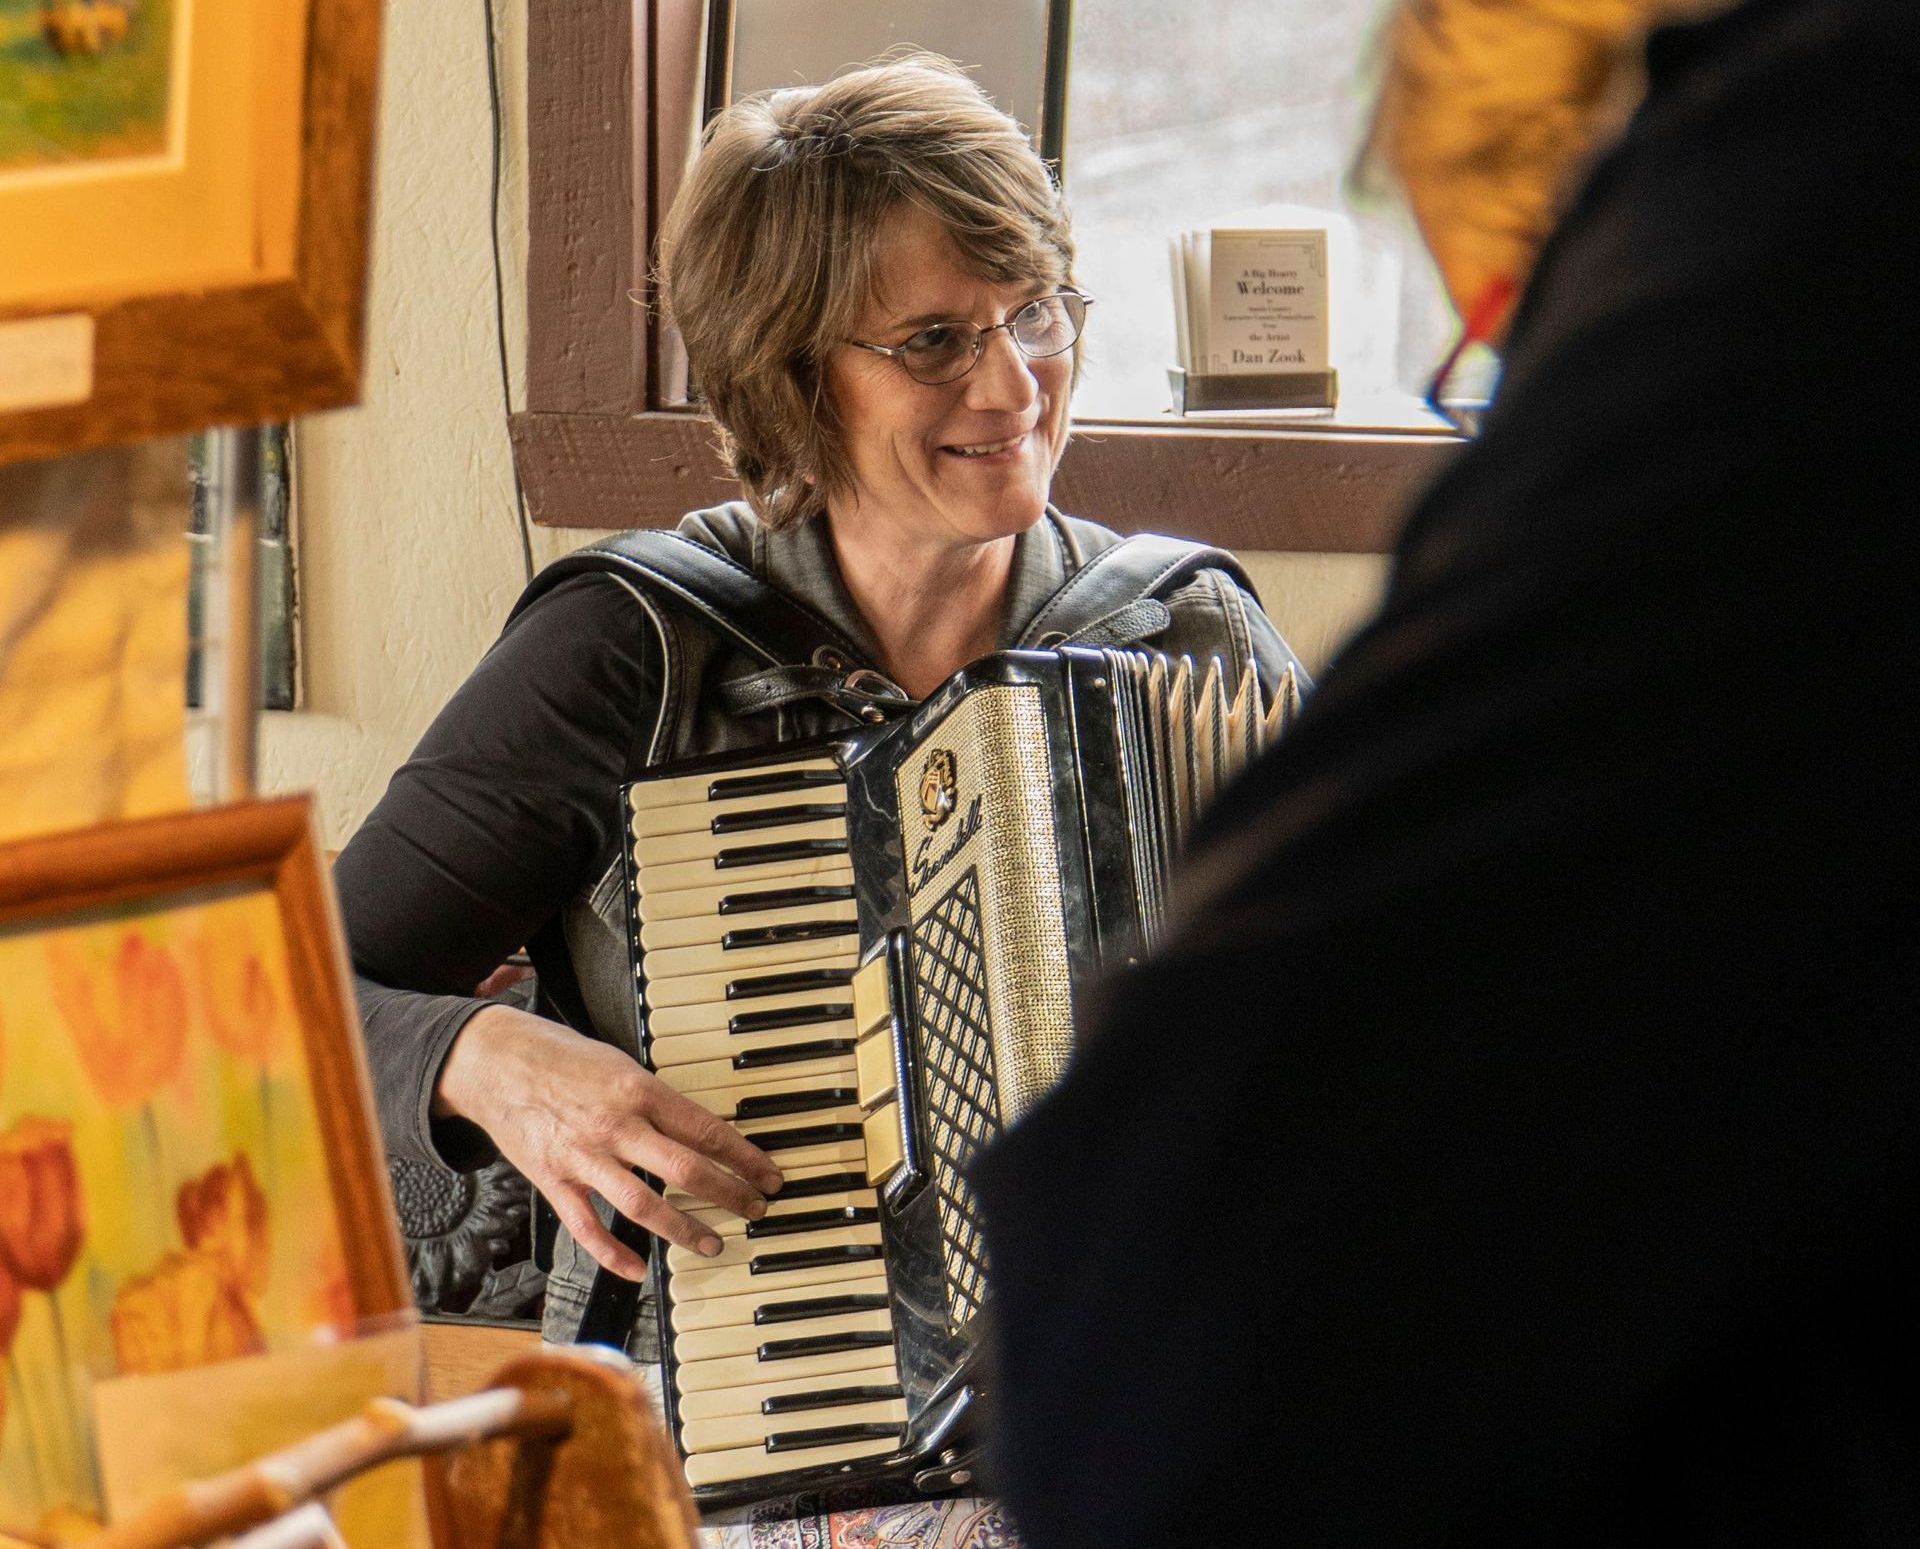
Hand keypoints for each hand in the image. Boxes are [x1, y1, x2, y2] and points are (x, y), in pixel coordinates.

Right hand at [433, 1003, 783, 1279]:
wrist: (493, 1059)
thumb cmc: (560, 1056)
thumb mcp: (620, 1063)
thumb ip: (655, 1099)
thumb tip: (698, 1130)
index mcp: (639, 1090)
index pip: (707, 1131)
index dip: (745, 1158)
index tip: (768, 1176)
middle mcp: (615, 1126)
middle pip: (686, 1170)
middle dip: (730, 1194)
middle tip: (755, 1210)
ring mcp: (583, 1157)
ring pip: (644, 1205)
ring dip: (684, 1229)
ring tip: (712, 1243)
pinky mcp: (552, 1180)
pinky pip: (586, 1228)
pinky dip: (612, 1254)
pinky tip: (636, 1269)